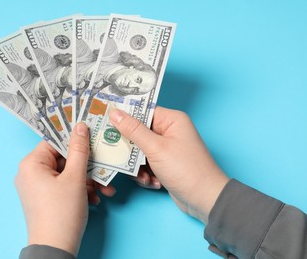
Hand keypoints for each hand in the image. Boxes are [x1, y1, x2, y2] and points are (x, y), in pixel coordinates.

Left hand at [15, 122, 113, 255]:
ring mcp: (37, 187)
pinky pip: (64, 186)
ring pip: (67, 174)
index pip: (54, 141)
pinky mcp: (45, 198)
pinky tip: (95, 198)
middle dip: (86, 165)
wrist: (56, 249)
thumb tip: (81, 127)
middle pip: (63, 158)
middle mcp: (31, 173)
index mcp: (32, 164)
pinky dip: (80, 189)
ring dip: (87, 179)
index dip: (74, 138)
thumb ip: (79, 150)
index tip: (91, 135)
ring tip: (104, 187)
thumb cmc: (62, 212)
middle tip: (103, 165)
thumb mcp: (75, 177)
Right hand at [109, 107, 228, 223]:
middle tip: (119, 156)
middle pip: (138, 132)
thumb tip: (115, 113)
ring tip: (145, 176)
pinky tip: (153, 182)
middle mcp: (169, 131)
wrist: (204, 199)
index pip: (142, 111)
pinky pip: (145, 164)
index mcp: (171, 120)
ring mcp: (166, 148)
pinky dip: (145, 174)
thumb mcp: (156, 148)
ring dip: (137, 166)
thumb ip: (133, 130)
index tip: (106, 121)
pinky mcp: (164, 163)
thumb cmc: (186, 169)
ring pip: (139, 151)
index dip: (124, 117)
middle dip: (130, 149)